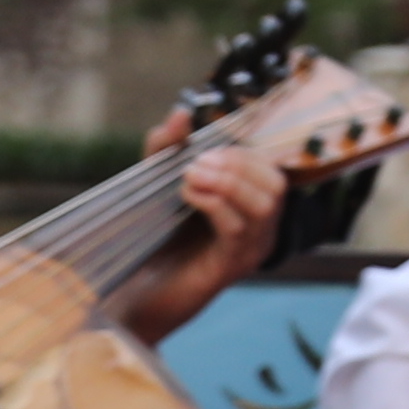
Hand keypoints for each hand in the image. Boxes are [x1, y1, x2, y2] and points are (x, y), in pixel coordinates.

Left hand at [110, 129, 287, 340]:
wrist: (131, 296)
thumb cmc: (149, 241)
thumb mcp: (156, 183)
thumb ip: (166, 148)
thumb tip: (181, 112)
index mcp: (248, 207)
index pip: (270, 169)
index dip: (242, 151)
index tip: (204, 147)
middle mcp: (257, 230)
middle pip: (276, 184)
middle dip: (238, 163)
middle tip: (196, 163)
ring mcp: (248, 251)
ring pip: (264, 204)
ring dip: (227, 181)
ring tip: (191, 177)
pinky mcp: (230, 268)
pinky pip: (238, 228)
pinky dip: (214, 202)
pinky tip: (188, 196)